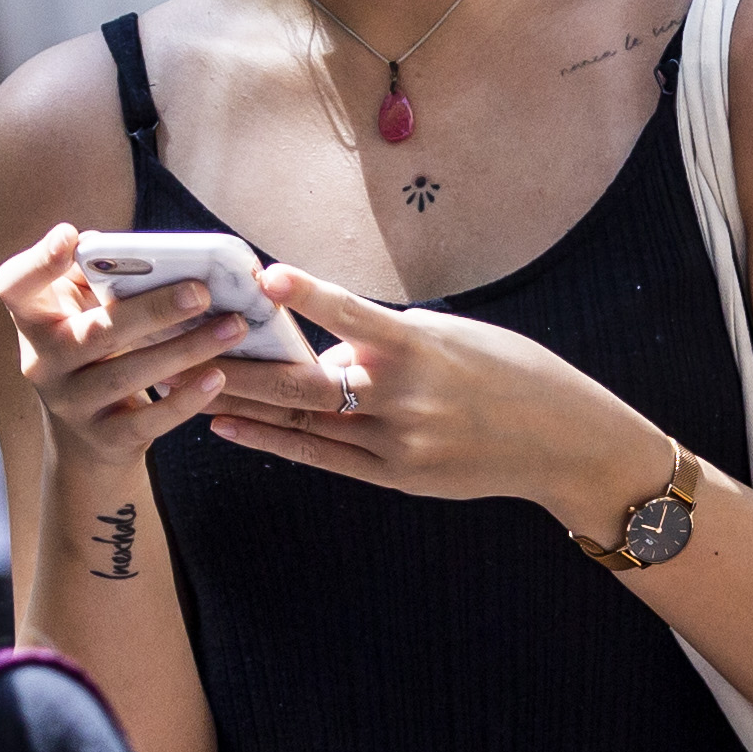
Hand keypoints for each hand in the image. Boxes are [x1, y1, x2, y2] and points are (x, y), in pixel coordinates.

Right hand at [0, 223, 257, 480]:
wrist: (86, 440)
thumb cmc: (94, 353)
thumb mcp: (82, 315)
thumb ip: (98, 279)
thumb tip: (133, 249)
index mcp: (35, 320)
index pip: (15, 286)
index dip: (38, 262)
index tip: (69, 237)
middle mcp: (44, 362)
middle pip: (93, 333)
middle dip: (151, 310)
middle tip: (202, 291)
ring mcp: (71, 404)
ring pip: (126, 375)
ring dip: (184, 350)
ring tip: (232, 327)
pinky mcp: (104, 438)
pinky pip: (146, 421)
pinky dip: (184, 399)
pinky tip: (218, 376)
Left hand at [197, 263, 679, 535]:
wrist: (563, 442)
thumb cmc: (511, 373)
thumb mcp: (455, 337)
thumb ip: (389, 341)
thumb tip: (328, 350)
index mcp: (424, 350)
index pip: (356, 316)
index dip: (310, 294)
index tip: (266, 273)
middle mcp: (406, 400)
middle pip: (307, 384)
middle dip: (243, 366)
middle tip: (189, 343)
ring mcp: (399, 445)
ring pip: (305, 424)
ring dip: (244, 405)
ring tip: (190, 385)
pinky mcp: (397, 478)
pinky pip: (323, 459)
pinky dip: (274, 442)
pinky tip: (232, 428)